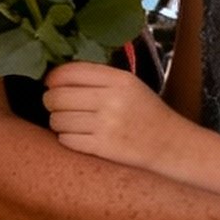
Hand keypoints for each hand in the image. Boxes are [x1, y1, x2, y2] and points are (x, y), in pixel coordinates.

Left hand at [44, 62, 181, 168]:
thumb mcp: (129, 85)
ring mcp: (105, 125)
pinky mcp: (101, 147)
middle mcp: (111, 99)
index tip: (51, 83)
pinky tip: (79, 136)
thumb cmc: (145, 111)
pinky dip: (67, 138)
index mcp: (119, 79)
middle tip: (58, 105)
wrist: (168, 143)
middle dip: (51, 101)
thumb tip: (55, 77)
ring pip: (57, 120)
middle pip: (57, 96)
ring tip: (71, 122)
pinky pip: (65, 140)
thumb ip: (98, 78)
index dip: (53, 77)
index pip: (70, 72)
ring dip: (58, 122)